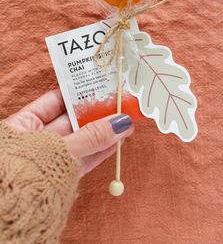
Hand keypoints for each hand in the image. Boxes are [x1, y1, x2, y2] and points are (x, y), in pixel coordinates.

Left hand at [5, 89, 133, 177]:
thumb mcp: (58, 149)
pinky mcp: (60, 176)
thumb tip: (119, 123)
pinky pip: (83, 159)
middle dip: (97, 115)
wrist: (14, 216)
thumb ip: (91, 137)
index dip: (78, 94)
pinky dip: (100, 151)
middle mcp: (36, 139)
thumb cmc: (23, 174)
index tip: (99, 88)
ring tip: (124, 124)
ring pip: (80, 141)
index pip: (55, 101)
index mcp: (24, 124)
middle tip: (119, 107)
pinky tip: (116, 142)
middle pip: (71, 121)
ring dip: (104, 133)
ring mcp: (49, 158)